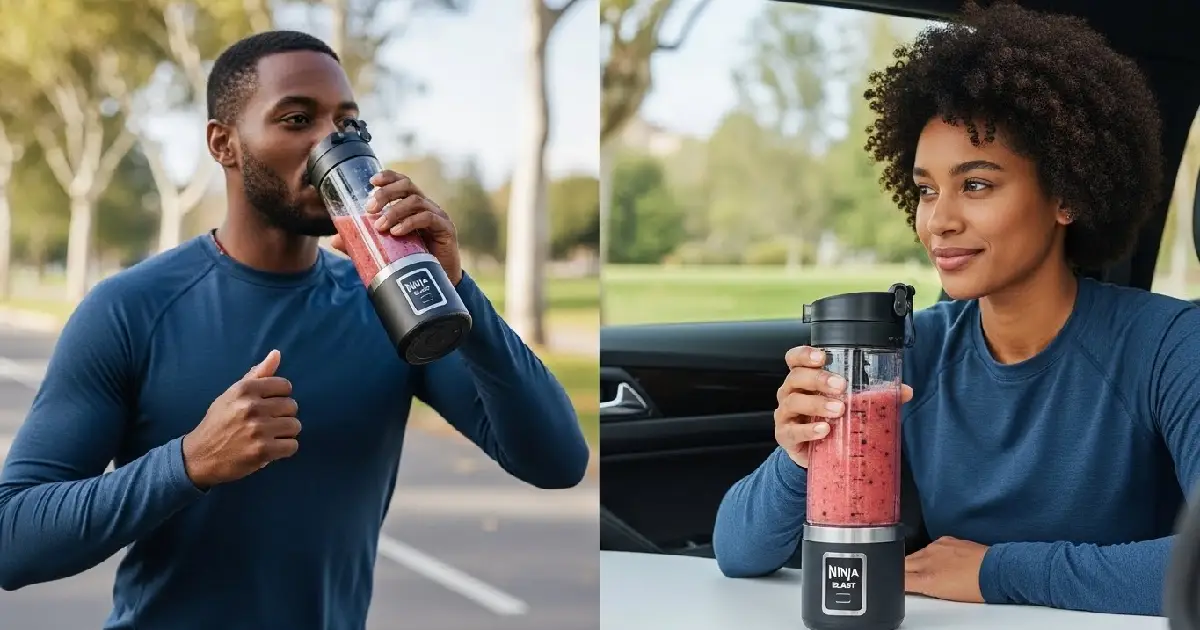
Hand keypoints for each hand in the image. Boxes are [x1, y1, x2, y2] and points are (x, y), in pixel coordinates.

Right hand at [181, 350, 301, 488]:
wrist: (199, 456)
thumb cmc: (218, 422)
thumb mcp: (232, 394)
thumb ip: (257, 375)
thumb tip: (277, 353)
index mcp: (244, 389)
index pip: (285, 386)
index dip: (280, 397)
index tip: (268, 406)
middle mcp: (252, 407)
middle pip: (292, 406)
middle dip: (283, 415)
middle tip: (266, 423)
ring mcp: (258, 430)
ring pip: (294, 426)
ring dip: (285, 433)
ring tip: (269, 436)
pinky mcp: (263, 451)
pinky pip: (292, 446)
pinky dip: (284, 449)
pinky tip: (270, 449)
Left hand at [329, 170, 462, 284]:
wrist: (436, 283)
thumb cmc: (412, 261)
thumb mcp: (384, 249)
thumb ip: (362, 243)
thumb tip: (335, 240)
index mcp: (411, 206)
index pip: (402, 182)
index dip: (388, 177)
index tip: (371, 181)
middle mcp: (426, 206)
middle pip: (407, 186)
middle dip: (387, 193)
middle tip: (369, 208)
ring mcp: (437, 216)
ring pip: (415, 201)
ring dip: (394, 211)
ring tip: (380, 226)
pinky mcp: (446, 229)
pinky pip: (427, 218)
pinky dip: (410, 223)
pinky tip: (397, 232)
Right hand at [775, 345, 913, 467]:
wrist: (815, 453)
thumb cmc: (828, 420)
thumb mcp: (848, 404)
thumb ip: (874, 395)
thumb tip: (905, 391)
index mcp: (804, 379)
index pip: (794, 359)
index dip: (805, 354)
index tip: (823, 357)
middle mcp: (790, 393)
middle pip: (796, 377)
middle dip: (818, 379)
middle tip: (841, 386)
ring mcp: (785, 415)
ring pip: (794, 402)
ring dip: (817, 404)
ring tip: (839, 410)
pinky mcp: (786, 436)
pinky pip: (793, 431)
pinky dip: (809, 430)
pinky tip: (824, 430)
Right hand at [904, 536, 987, 602]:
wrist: (995, 571)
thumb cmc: (975, 587)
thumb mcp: (943, 594)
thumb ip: (921, 586)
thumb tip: (909, 583)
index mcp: (926, 578)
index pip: (901, 578)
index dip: (896, 581)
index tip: (897, 584)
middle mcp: (927, 559)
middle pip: (903, 563)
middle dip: (901, 570)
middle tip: (907, 578)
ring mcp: (936, 547)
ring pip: (916, 553)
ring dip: (916, 562)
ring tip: (928, 571)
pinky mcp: (946, 540)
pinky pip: (931, 546)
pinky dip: (931, 553)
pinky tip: (940, 560)